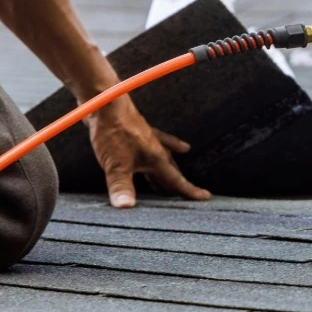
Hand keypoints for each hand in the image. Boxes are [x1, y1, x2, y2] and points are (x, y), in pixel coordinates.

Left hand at [84, 95, 210, 207]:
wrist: (106, 103)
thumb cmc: (113, 132)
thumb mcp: (116, 164)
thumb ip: (122, 186)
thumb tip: (126, 207)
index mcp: (155, 159)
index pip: (176, 180)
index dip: (190, 191)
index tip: (206, 197)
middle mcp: (155, 150)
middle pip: (170, 172)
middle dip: (178, 185)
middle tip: (186, 197)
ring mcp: (148, 139)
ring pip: (165, 159)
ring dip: (170, 170)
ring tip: (175, 178)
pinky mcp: (139, 132)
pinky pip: (158, 141)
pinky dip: (168, 145)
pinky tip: (178, 146)